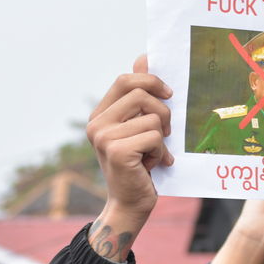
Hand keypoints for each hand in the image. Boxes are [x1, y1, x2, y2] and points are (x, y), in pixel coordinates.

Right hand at [86, 55, 173, 261]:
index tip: (168, 94)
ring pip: (153, 118)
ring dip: (162, 138)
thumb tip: (143, 57)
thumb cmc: (139, 167)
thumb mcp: (139, 129)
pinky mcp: (117, 151)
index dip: (150, 81)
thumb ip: (140, 98)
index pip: (126, 80)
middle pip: (142, 94)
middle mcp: (96, 124)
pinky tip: (152, 166)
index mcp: (100, 115)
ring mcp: (104, 137)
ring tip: (153, 154)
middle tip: (165, 134)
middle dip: (163, 113)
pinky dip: (160, 152)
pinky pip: (154, 136)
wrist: (130, 205)